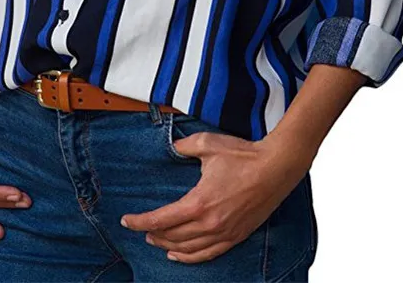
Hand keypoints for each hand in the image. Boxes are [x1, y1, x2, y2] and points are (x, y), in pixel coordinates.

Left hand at [120, 130, 309, 263]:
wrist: (276, 167)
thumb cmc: (243, 155)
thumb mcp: (208, 144)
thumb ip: (184, 146)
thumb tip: (171, 146)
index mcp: (199, 203)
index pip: (161, 220)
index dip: (140, 222)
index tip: (127, 221)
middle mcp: (209, 224)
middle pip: (172, 237)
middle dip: (152, 234)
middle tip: (140, 228)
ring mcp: (224, 233)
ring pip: (188, 249)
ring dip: (168, 246)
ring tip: (156, 241)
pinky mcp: (236, 236)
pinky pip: (208, 254)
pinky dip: (190, 257)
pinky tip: (180, 255)